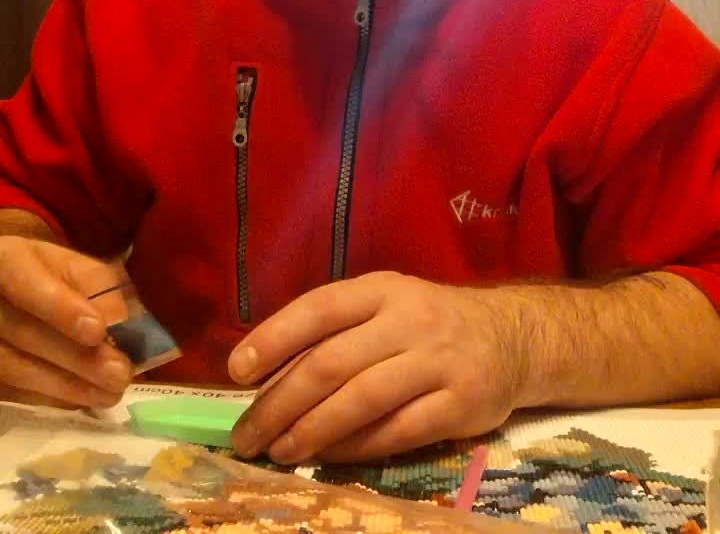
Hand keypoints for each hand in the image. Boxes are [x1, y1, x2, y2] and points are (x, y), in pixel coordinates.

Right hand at [0, 236, 132, 407]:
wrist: (6, 296)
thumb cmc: (45, 276)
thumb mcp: (69, 265)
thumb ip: (97, 285)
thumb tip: (123, 319)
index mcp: (6, 261)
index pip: (25, 282)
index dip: (59, 307)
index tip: (97, 330)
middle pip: (23, 332)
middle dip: (75, 356)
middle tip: (118, 373)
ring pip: (16, 368)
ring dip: (67, 386)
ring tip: (110, 393)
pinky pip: (14, 392)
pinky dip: (52, 398)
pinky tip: (84, 400)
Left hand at [228, 271, 525, 462]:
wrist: (511, 338)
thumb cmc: (429, 324)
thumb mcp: (386, 307)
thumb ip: (337, 331)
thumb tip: (265, 374)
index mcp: (383, 289)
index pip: (320, 308)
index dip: (274, 337)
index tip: (236, 372)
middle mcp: (410, 319)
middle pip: (333, 362)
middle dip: (280, 402)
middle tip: (247, 434)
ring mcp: (439, 361)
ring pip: (362, 400)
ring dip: (312, 430)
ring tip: (277, 450)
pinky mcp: (462, 404)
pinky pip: (398, 432)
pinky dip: (356, 448)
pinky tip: (327, 457)